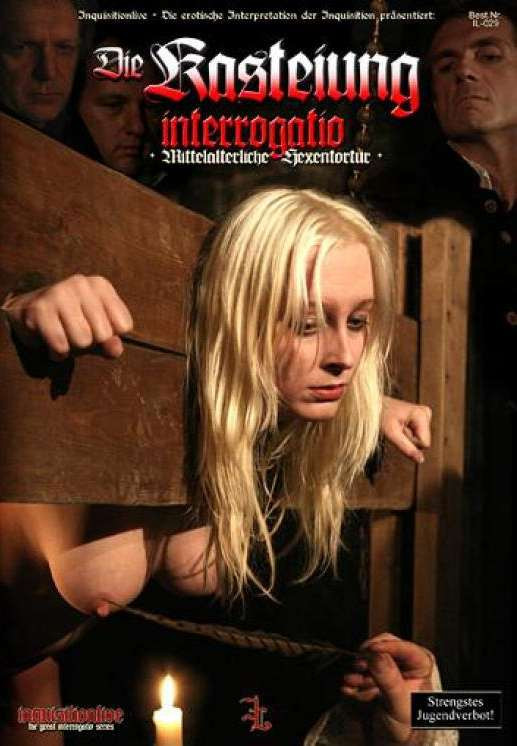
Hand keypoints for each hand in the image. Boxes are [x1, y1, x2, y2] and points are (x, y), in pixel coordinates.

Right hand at [2, 275, 132, 360]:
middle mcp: (81, 284)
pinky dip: (58, 353)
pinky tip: (51, 343)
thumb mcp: (96, 329)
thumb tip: (115, 350)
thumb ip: (110, 341)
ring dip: (73, 349)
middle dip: (91, 343)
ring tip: (63, 336)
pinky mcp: (40, 310)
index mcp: (100, 285)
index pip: (124, 325)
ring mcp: (59, 294)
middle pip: (104, 335)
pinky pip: (61, 346)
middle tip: (75, 333)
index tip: (96, 328)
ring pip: (82, 341)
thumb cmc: (71, 321)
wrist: (27, 310)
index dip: (111, 336)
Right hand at [342, 633, 434, 743]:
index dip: (387, 646)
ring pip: (371, 660)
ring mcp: (388, 673)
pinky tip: (348, 689)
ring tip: (350, 681)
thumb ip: (389, 680)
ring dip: (358, 671)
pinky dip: (354, 680)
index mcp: (420, 668)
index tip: (369, 649)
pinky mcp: (373, 681)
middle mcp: (404, 667)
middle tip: (358, 665)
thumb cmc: (405, 731)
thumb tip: (377, 655)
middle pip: (385, 649)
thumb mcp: (398, 706)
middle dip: (369, 658)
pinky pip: (361, 673)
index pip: (406, 648)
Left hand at [381, 396, 431, 463]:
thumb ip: (406, 448)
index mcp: (422, 414)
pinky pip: (417, 436)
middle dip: (408, 440)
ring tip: (396, 425)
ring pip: (420, 440)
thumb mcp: (391, 434)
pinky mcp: (421, 418)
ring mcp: (425, 415)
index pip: (424, 444)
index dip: (410, 443)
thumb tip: (421, 460)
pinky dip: (406, 433)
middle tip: (396, 428)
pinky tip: (399, 424)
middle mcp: (426, 413)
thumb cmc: (380, 416)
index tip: (398, 432)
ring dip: (406, 437)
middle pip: (423, 442)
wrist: (373, 404)